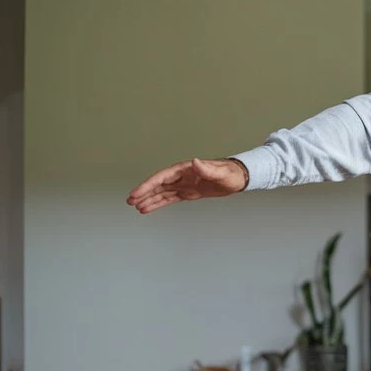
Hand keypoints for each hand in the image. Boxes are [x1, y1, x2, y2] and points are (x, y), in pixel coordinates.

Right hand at [126, 158, 247, 213]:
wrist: (240, 177)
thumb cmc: (231, 173)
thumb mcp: (221, 172)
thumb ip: (208, 168)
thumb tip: (195, 162)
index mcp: (186, 169)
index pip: (162, 177)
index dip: (148, 185)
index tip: (137, 192)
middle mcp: (182, 176)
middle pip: (158, 184)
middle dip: (144, 192)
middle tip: (130, 201)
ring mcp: (184, 184)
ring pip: (162, 192)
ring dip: (149, 199)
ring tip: (136, 206)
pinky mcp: (189, 192)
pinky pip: (170, 198)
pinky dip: (159, 202)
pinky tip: (149, 208)